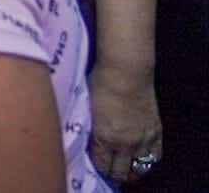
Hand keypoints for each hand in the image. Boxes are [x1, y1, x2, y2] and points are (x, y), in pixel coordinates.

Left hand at [87, 64, 161, 185]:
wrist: (126, 71)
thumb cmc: (100, 83)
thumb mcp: (88, 109)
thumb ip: (90, 128)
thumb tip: (90, 139)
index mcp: (105, 138)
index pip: (102, 165)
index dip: (98, 168)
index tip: (95, 167)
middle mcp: (125, 143)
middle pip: (122, 172)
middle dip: (115, 175)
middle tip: (110, 173)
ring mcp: (143, 139)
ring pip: (140, 168)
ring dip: (132, 171)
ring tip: (126, 170)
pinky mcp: (156, 131)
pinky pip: (155, 156)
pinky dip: (148, 160)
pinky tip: (141, 158)